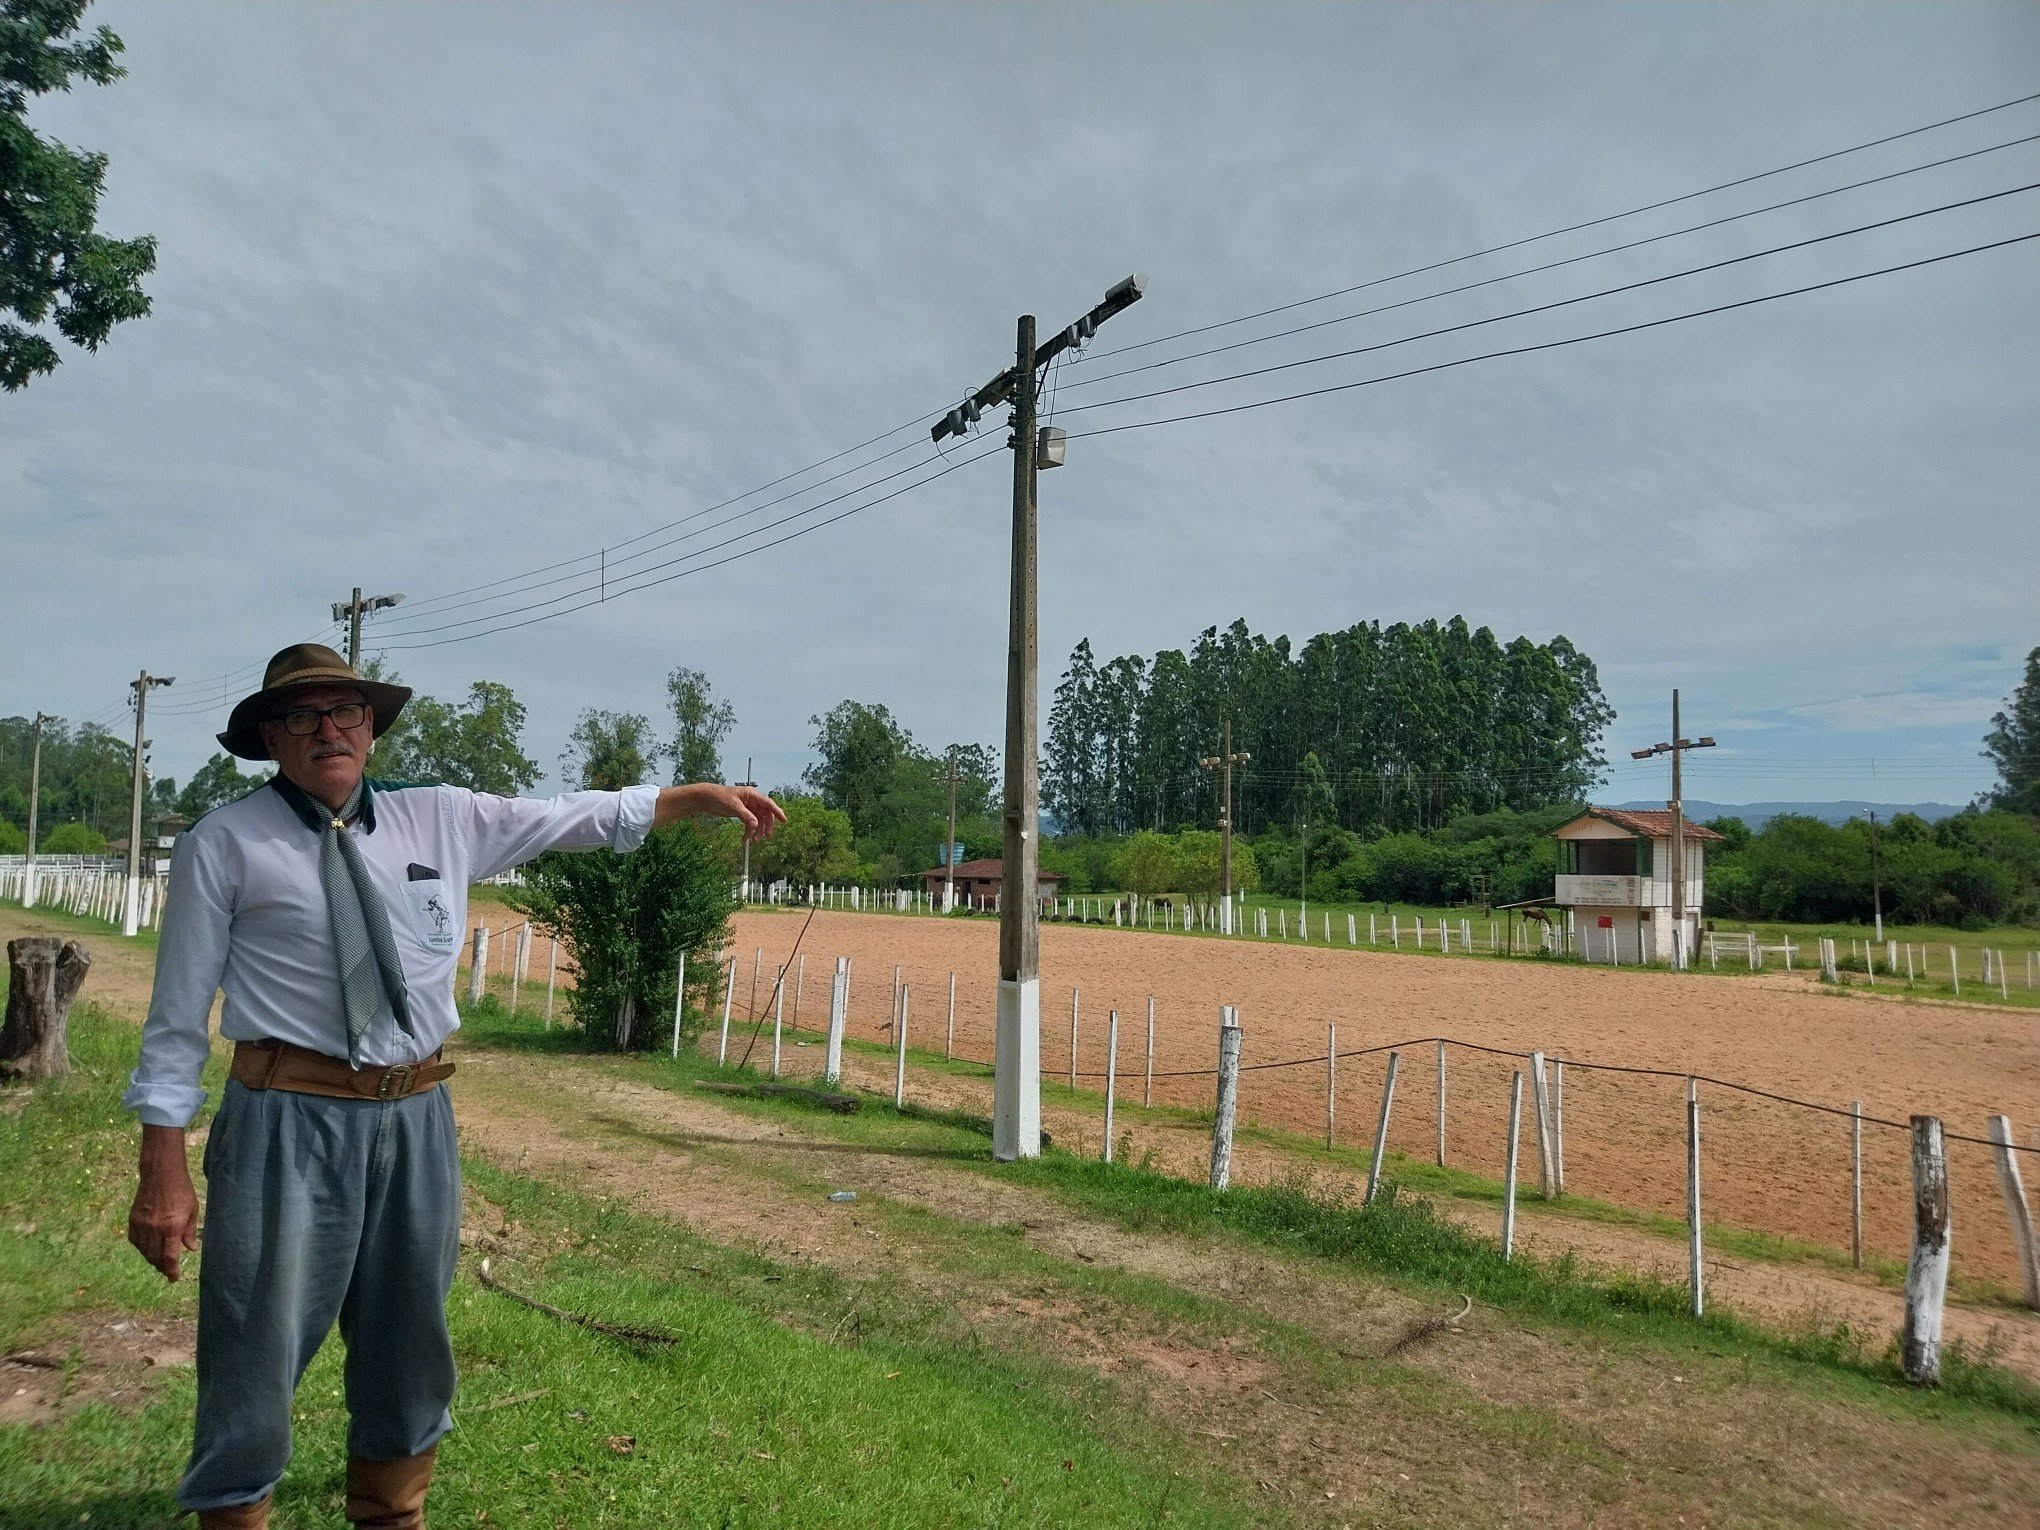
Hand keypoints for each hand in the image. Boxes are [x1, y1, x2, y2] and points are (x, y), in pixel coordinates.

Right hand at [129, 1127, 200, 1281]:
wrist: (161, 1174)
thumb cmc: (181, 1190)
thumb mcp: (192, 1210)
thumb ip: (190, 1231)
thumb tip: (191, 1250)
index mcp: (172, 1227)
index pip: (170, 1257)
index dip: (171, 1271)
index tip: (173, 1279)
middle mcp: (155, 1228)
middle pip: (155, 1257)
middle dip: (162, 1267)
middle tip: (167, 1270)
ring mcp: (142, 1225)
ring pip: (144, 1251)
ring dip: (152, 1259)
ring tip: (159, 1261)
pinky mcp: (133, 1220)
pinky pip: (135, 1241)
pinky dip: (141, 1248)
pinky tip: (148, 1248)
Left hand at [725, 785, 787, 841]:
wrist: (707, 799)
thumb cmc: (719, 797)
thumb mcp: (733, 806)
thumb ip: (746, 816)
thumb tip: (756, 825)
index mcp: (752, 795)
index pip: (768, 803)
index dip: (777, 812)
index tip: (784, 820)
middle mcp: (752, 801)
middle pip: (765, 814)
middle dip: (766, 826)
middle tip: (766, 836)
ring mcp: (748, 807)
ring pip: (758, 821)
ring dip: (757, 831)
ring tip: (753, 840)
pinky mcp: (743, 813)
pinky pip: (750, 823)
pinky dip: (749, 831)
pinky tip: (745, 838)